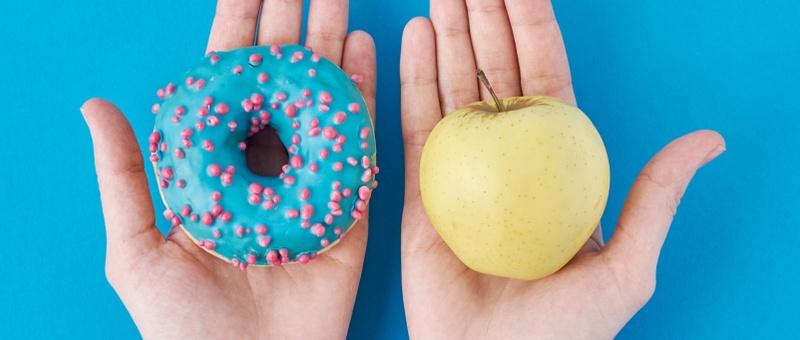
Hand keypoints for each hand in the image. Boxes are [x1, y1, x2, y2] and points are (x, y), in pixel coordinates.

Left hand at [82, 1, 374, 337]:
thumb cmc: (183, 327)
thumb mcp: (137, 251)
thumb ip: (125, 176)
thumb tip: (96, 105)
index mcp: (215, 171)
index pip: (226, 89)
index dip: (237, 36)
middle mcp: (265, 169)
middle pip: (282, 86)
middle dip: (293, 30)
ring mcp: (311, 185)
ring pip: (323, 104)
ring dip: (332, 50)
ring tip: (339, 0)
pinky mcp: (350, 210)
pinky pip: (361, 146)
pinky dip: (366, 98)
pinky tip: (365, 54)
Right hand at [399, 1, 724, 338]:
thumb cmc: (566, 331)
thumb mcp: (628, 265)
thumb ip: (656, 197)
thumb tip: (710, 139)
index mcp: (555, 165)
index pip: (544, 79)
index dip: (532, 27)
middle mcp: (506, 160)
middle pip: (494, 75)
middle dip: (483, 20)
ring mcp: (459, 172)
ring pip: (452, 91)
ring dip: (448, 37)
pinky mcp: (420, 194)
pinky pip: (414, 128)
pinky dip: (412, 81)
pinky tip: (416, 37)